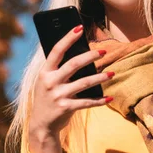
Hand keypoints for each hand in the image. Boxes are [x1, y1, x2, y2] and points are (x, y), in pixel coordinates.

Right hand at [28, 25, 113, 152]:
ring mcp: (58, 95)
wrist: (41, 125)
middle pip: (73, 64)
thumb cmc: (48, 97)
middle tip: (103, 51)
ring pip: (84, 83)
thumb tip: (81, 52)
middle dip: (90, 56)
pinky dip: (99, 100)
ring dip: (100, 77)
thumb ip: (58, 69)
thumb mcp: (47, 81)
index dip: (68, 38)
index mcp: (45, 72)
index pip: (56, 50)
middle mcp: (50, 82)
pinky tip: (109, 97)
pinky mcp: (66, 108)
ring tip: (112, 73)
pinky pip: (86, 102)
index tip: (79, 27)